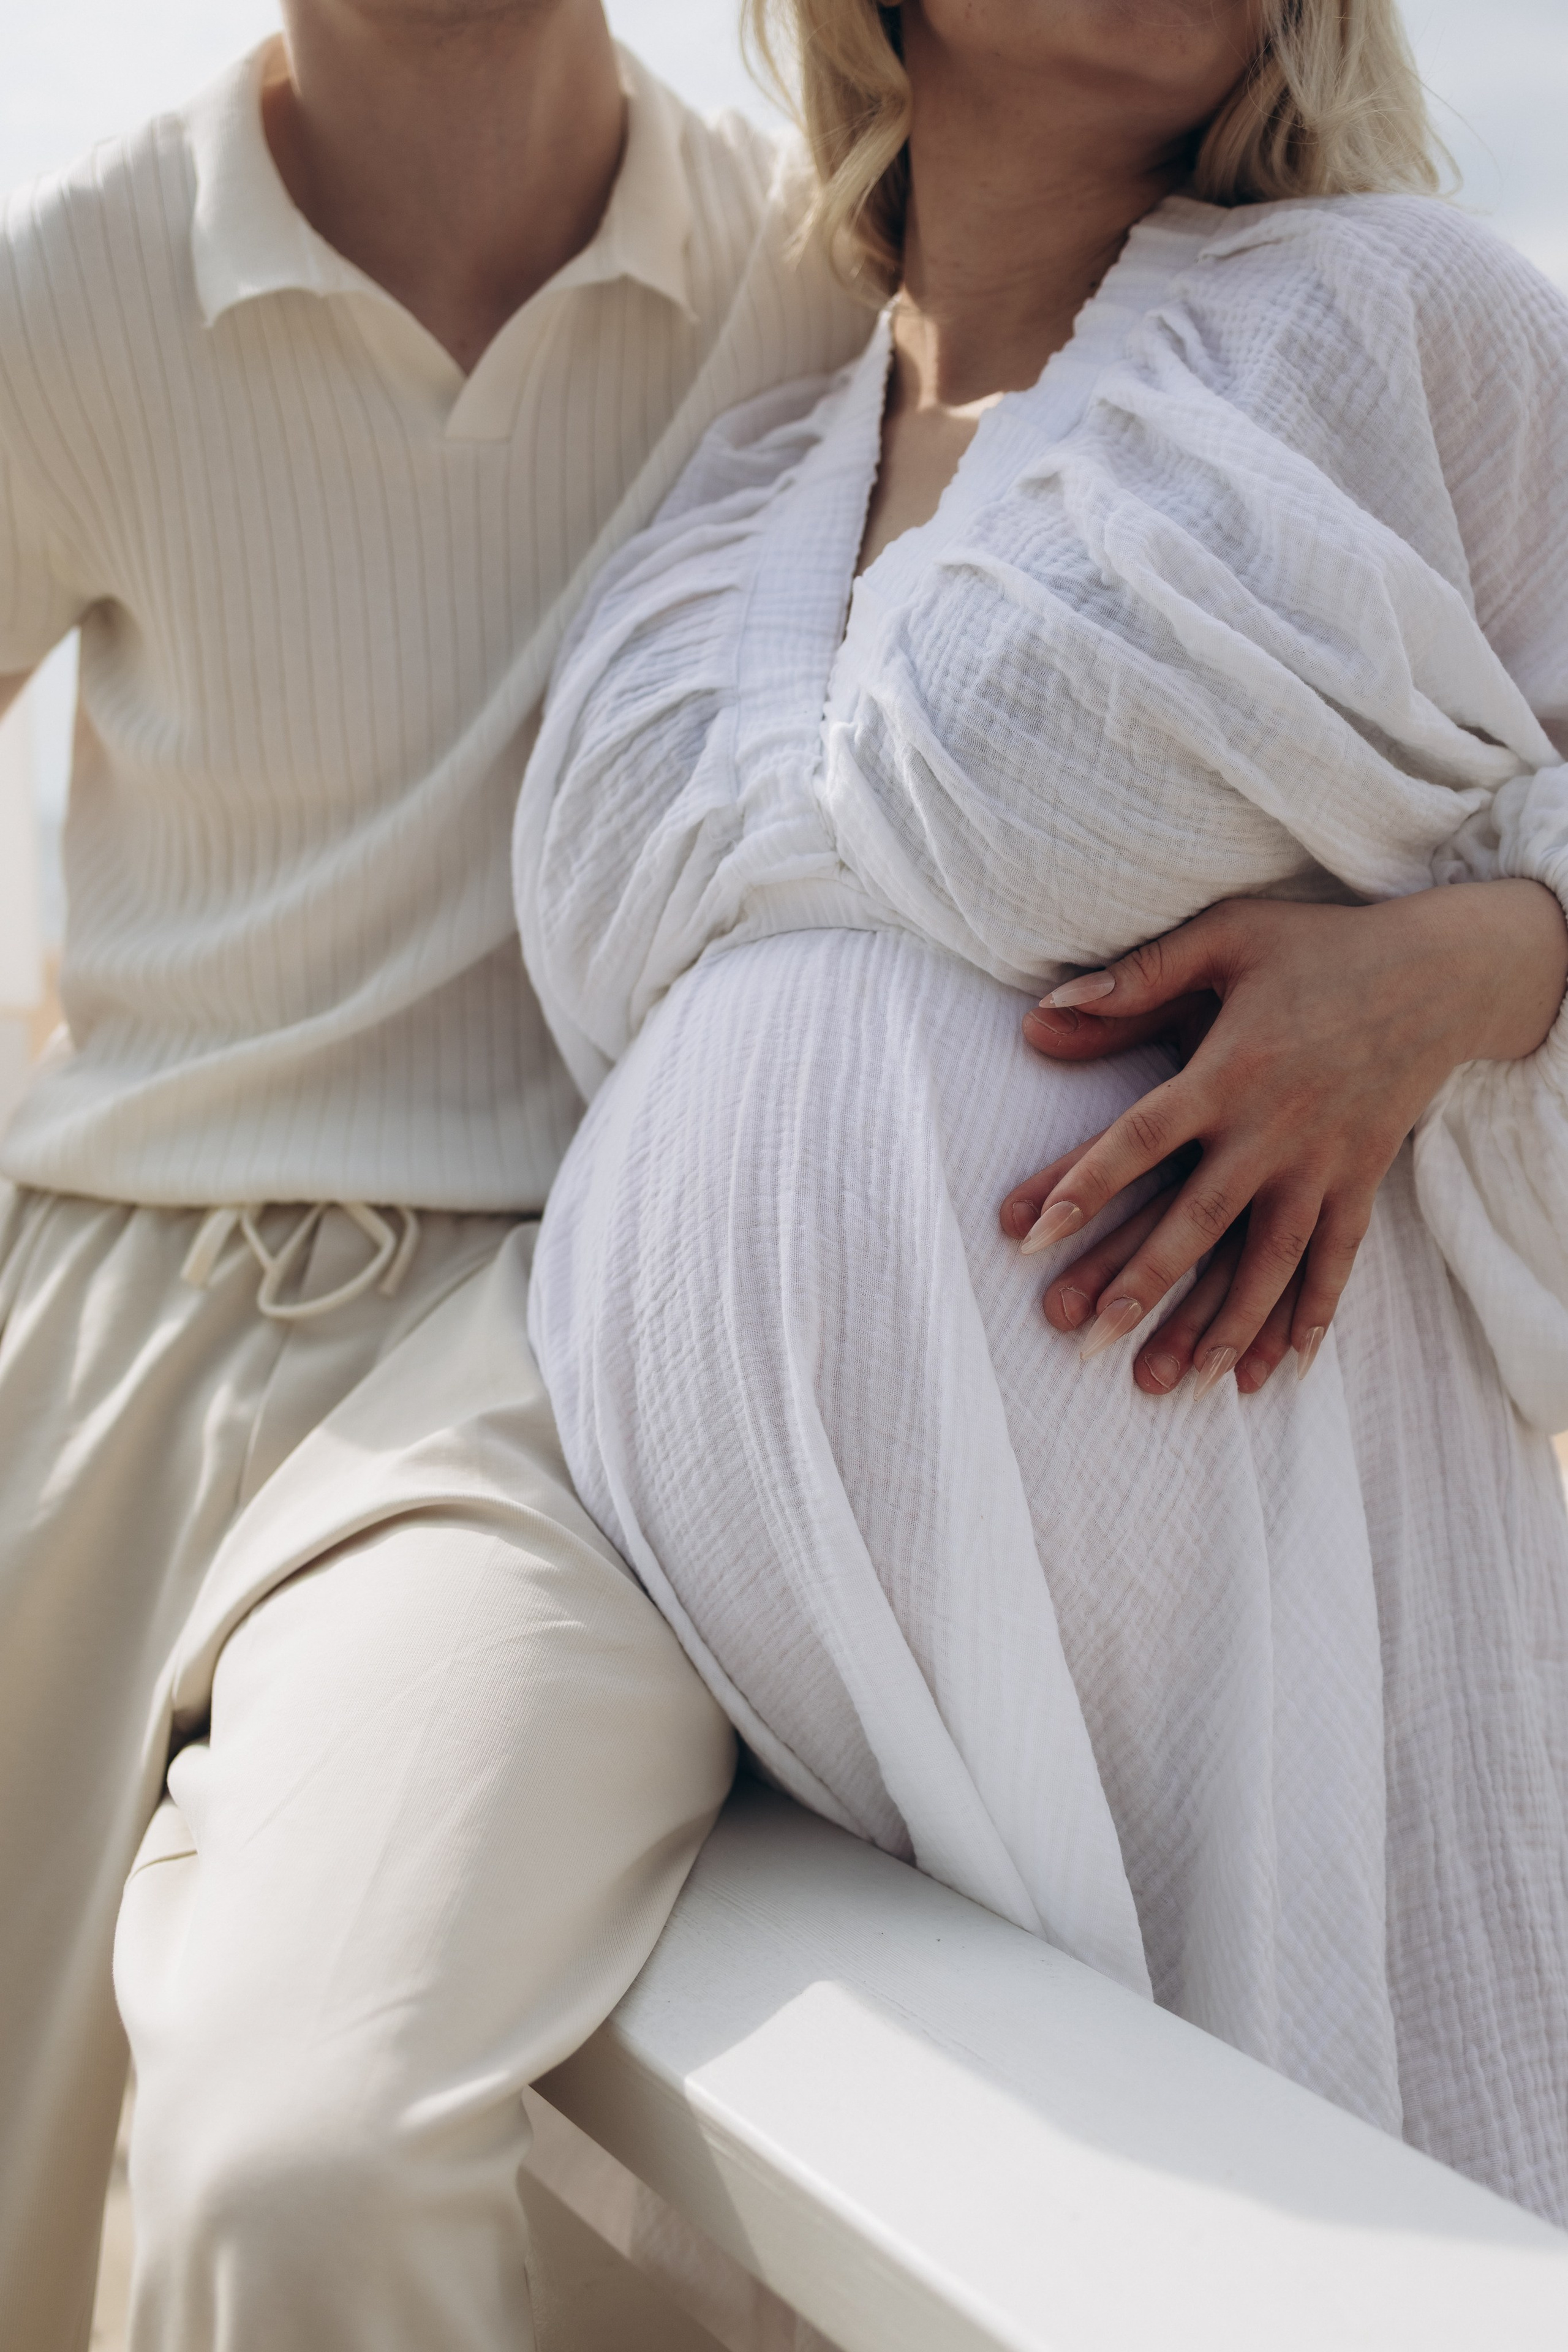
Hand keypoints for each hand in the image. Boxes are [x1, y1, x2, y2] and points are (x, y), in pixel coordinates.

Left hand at [999, 882, 1567, 1396]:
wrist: (1440, 971)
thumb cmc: (1317, 949)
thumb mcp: (1225, 939)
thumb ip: (1135, 978)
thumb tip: (1041, 1011)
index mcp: (1227, 1071)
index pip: (1140, 1138)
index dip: (1083, 1185)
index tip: (1031, 1236)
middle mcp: (1273, 1127)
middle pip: (1198, 1219)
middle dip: (1142, 1284)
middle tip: (1087, 1341)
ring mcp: (1324, 1161)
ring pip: (1269, 1258)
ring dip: (1224, 1324)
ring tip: (1180, 1382)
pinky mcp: (1363, 1178)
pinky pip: (1339, 1258)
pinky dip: (1314, 1313)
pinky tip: (1283, 1367)